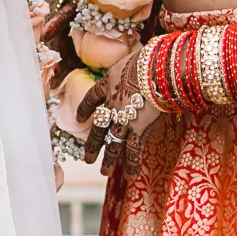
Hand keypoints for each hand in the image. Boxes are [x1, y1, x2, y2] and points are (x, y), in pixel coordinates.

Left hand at [78, 46, 160, 170]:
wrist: (156, 70)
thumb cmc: (151, 59)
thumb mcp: (136, 59)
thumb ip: (136, 68)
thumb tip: (150, 65)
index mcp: (109, 84)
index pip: (91, 98)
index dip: (84, 109)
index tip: (79, 118)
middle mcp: (112, 105)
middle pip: (99, 128)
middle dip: (92, 144)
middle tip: (86, 159)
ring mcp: (123, 119)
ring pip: (112, 143)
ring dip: (108, 159)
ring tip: (104, 172)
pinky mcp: (138, 129)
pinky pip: (133, 151)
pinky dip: (132, 164)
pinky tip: (130, 176)